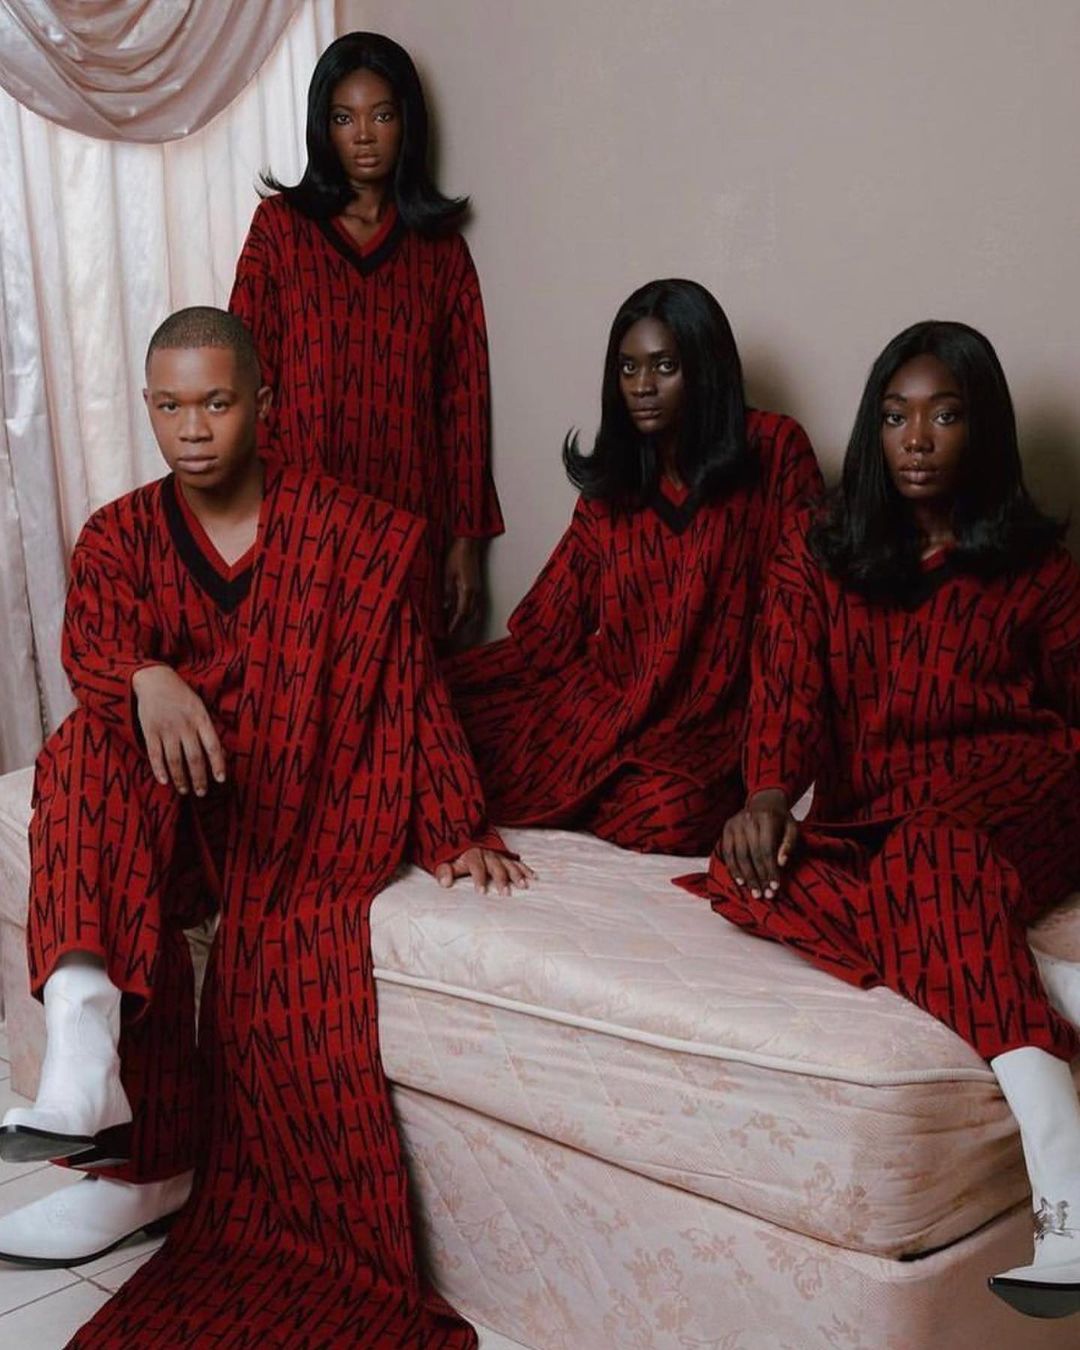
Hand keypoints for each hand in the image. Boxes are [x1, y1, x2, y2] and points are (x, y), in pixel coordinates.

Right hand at [132, 665, 225, 796]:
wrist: (153, 678)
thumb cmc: (181, 695)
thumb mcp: (200, 707)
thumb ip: (208, 729)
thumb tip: (221, 753)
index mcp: (200, 718)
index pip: (212, 745)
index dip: (217, 764)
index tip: (221, 780)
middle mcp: (184, 725)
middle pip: (194, 757)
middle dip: (199, 778)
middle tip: (201, 792)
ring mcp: (166, 728)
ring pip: (174, 760)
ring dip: (180, 778)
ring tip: (184, 790)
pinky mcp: (149, 731)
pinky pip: (154, 754)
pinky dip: (159, 770)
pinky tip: (164, 781)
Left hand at [434, 848, 535, 896]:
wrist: (462, 833)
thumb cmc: (453, 854)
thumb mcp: (444, 860)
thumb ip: (443, 871)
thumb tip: (445, 883)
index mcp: (471, 854)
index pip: (476, 866)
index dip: (479, 878)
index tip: (482, 892)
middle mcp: (487, 853)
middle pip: (496, 866)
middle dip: (501, 879)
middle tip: (506, 893)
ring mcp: (498, 854)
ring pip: (509, 864)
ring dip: (517, 875)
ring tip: (524, 885)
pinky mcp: (505, 855)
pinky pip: (517, 861)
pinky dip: (526, 869)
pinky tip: (534, 877)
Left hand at [443, 537, 481, 634]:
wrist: (469, 543)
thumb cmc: (457, 555)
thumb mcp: (447, 574)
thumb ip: (447, 592)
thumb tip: (446, 607)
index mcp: (467, 590)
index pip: (461, 613)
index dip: (455, 625)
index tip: (447, 633)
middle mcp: (475, 592)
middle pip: (468, 615)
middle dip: (459, 625)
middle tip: (449, 633)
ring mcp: (478, 590)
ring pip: (473, 611)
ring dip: (464, 619)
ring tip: (453, 625)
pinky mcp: (477, 586)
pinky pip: (474, 604)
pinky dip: (468, 612)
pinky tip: (460, 612)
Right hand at [721, 789, 798, 897]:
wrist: (764, 801)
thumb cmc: (781, 819)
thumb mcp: (792, 828)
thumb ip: (789, 844)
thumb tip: (781, 863)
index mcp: (766, 818)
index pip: (766, 849)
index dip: (770, 870)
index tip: (775, 887)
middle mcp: (748, 819)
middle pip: (751, 854)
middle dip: (758, 877)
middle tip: (764, 895)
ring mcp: (734, 823)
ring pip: (738, 855)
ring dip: (746, 876)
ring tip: (754, 891)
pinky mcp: (726, 828)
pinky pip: (727, 852)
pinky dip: (733, 868)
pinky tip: (740, 881)